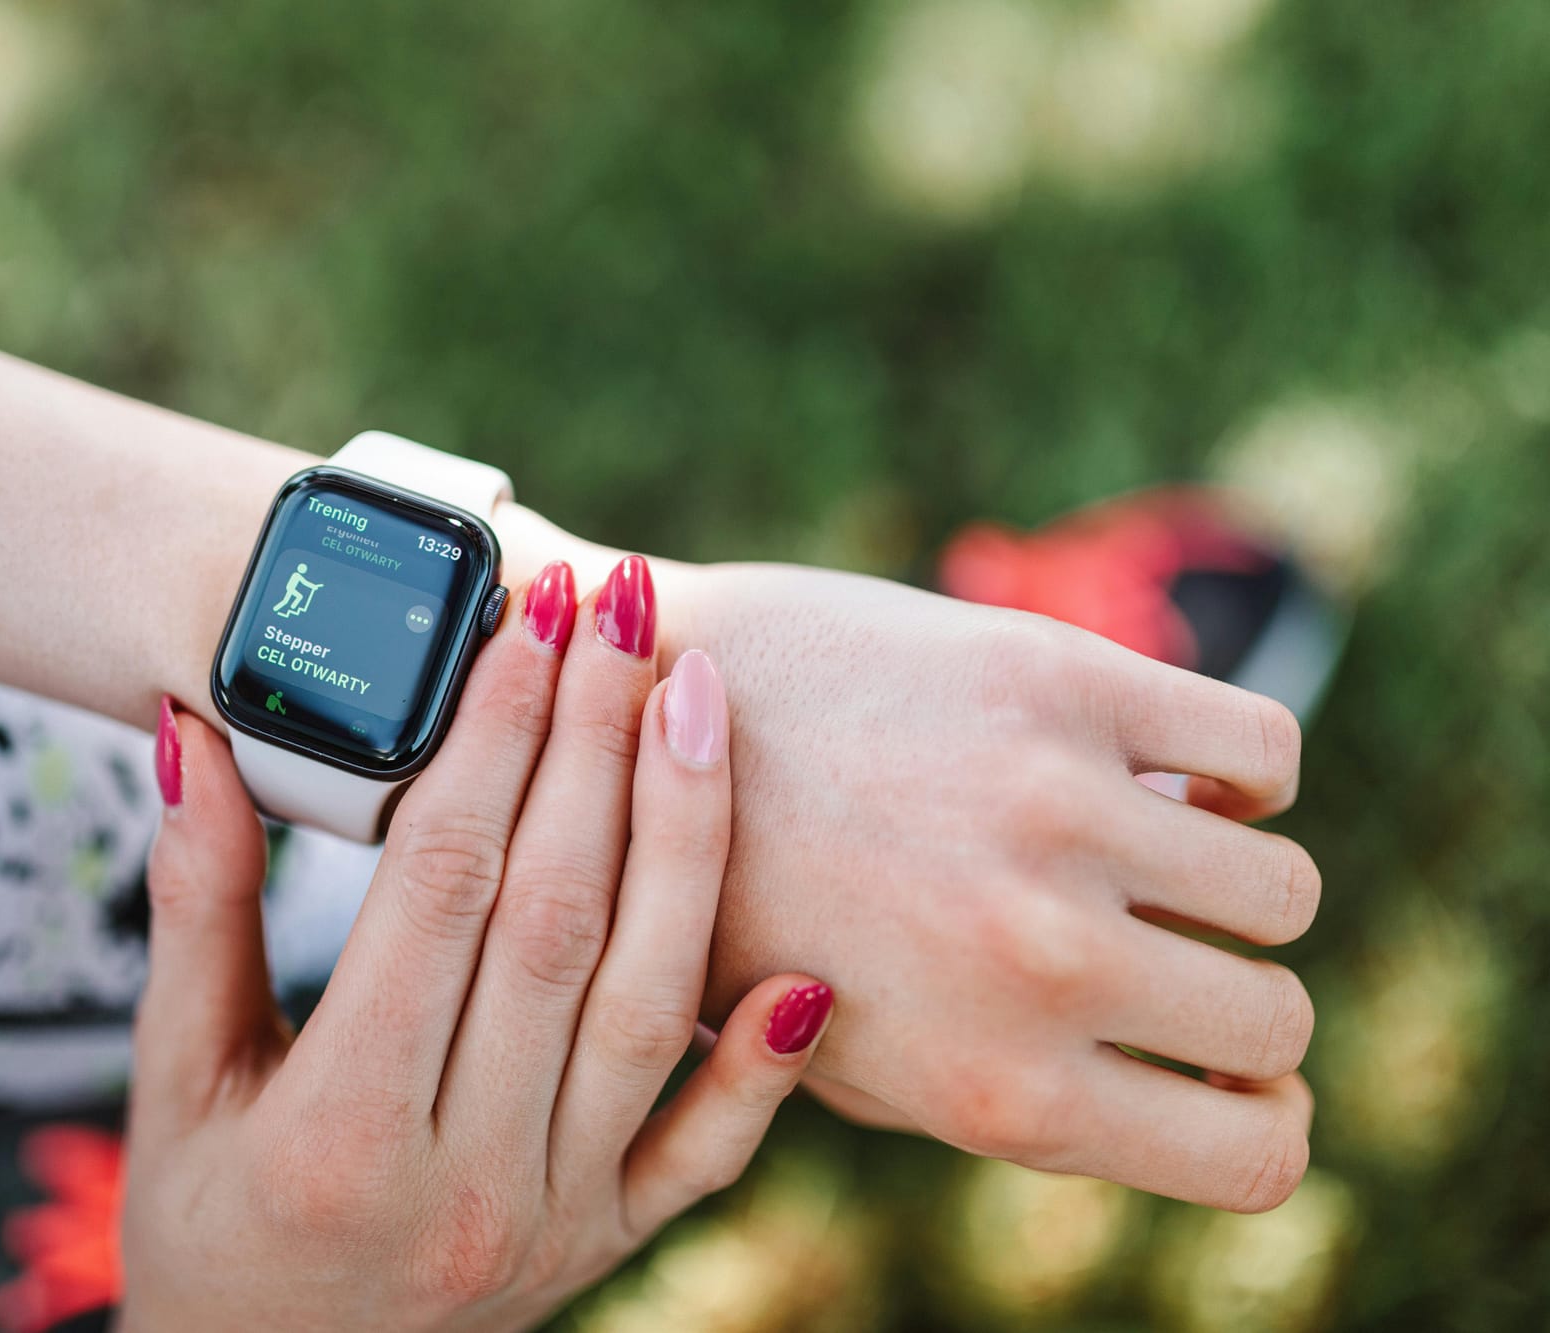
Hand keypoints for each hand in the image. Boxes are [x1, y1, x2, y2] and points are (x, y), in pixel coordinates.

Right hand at [122, 561, 833, 1331]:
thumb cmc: (206, 1228)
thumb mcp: (174, 1077)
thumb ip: (196, 909)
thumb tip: (196, 740)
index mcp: (335, 1131)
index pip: (436, 891)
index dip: (485, 741)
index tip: (520, 623)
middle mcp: (461, 1177)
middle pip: (555, 920)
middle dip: (593, 746)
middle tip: (620, 610)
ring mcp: (550, 1216)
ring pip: (644, 1004)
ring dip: (685, 843)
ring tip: (703, 700)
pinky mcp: (607, 1243)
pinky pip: (705, 1153)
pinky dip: (762, 1068)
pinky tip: (814, 966)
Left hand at [669, 563, 1318, 1211]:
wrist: (630, 719)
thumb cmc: (733, 905)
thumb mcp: (841, 1063)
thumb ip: (999, 1094)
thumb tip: (1181, 1089)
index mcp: (995, 1088)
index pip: (1258, 1156)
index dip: (1253, 1115)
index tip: (1221, 1072)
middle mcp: (1045, 962)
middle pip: (1278, 1019)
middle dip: (1235, 1000)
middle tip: (1164, 950)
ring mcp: (1057, 812)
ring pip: (1283, 885)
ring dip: (1232, 880)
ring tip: (1148, 854)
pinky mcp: (1055, 679)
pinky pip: (1263, 747)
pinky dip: (1241, 770)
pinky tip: (1160, 769)